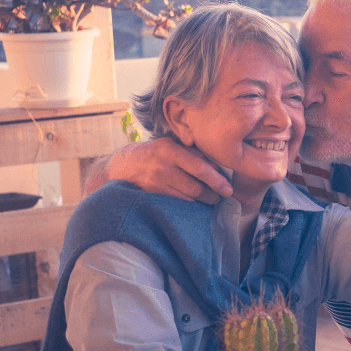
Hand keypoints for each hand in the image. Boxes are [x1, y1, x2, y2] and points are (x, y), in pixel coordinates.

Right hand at [106, 137, 231, 203]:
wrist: (123, 165)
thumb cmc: (154, 153)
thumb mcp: (171, 145)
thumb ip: (192, 153)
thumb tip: (215, 166)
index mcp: (171, 151)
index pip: (199, 168)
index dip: (216, 181)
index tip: (228, 189)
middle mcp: (164, 168)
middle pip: (195, 188)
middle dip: (212, 196)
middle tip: (219, 197)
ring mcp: (157, 184)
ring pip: (187, 199)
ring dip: (202, 203)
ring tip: (210, 201)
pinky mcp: (152, 196)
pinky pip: (176, 204)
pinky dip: (189, 206)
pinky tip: (195, 204)